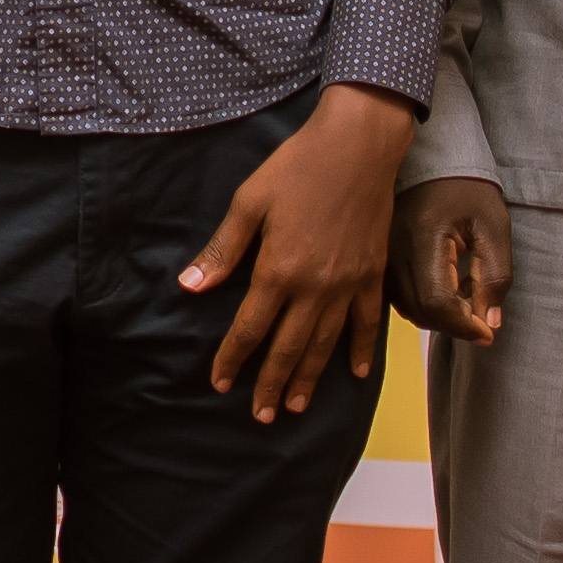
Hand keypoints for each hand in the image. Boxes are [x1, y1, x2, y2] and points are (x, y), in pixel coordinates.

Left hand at [186, 85, 417, 421]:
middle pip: (288, 348)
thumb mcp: (249, 203)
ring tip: (294, 406)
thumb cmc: (297, 167)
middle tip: (261, 416)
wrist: (357, 145)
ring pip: (326, 344)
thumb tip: (190, 287)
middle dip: (270, 384)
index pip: (249, 330)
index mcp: (278, 271)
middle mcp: (315, 287)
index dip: (232, 360)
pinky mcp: (372, 274)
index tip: (221, 384)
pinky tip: (355, 373)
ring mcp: (348, 284)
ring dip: (309, 378)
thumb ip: (222, 251)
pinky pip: (368, 323)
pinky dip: (362, 350)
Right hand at [390, 175, 509, 344]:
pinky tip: (444, 292)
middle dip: (455, 325)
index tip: (488, 332)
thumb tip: (490, 323)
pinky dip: (423, 306)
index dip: (464, 325)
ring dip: (439, 317)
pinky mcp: (380, 258)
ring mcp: (383, 255)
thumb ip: (496, 276)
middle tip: (482, 317)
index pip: (437, 301)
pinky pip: (398, 298)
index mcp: (425, 238)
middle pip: (420, 311)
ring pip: (407, 309)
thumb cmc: (470, 191)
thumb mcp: (495, 228)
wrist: (434, 161)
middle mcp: (396, 251)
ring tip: (465, 300)